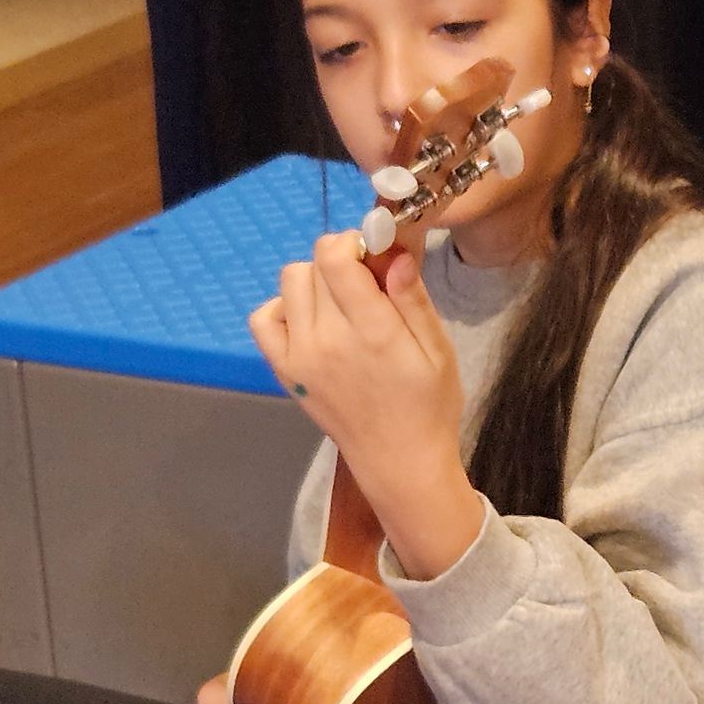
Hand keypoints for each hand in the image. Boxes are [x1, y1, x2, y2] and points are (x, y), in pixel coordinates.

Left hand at [248, 232, 480, 577]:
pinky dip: (283, 307)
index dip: (354, 242)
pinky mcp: (283, 370)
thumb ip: (413, 299)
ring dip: (315, 280)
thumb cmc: (428, 405)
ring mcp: (298, 356)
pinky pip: (264, 317)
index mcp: (371, 331)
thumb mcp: (439, 349)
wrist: (399, 461)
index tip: (376, 257)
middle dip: (340, 261)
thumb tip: (394, 252)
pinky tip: (312, 320)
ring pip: (289, 282)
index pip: (334, 257)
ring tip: (342, 304)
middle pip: (312, 264)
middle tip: (367, 284)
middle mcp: (326, 339)